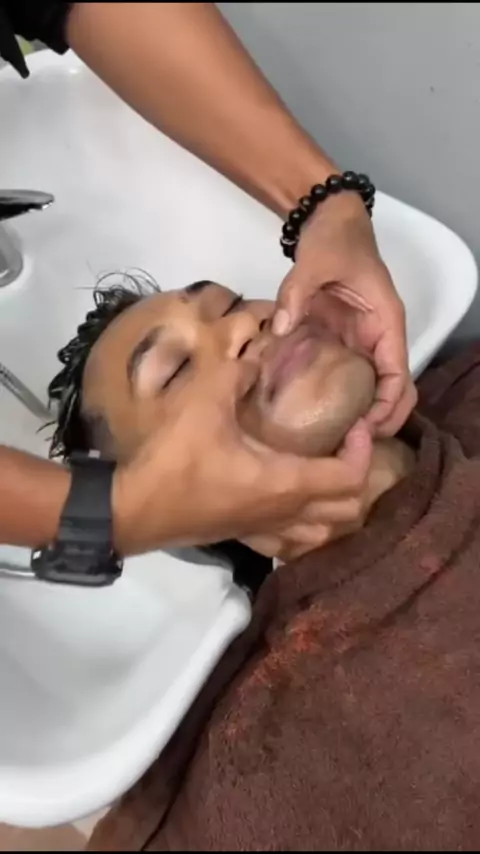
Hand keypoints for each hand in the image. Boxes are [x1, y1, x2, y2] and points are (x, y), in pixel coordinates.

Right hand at [113, 361, 372, 555]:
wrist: (131, 508)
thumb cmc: (174, 457)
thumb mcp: (205, 400)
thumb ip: (237, 370)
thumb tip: (257, 351)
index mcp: (285, 483)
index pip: (349, 478)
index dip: (363, 451)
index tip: (356, 423)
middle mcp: (284, 515)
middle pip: (348, 512)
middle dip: (360, 479)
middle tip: (348, 446)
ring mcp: (265, 532)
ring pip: (324, 536)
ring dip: (338, 510)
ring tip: (332, 476)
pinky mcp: (245, 539)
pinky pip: (292, 544)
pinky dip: (307, 529)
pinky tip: (296, 508)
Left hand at [273, 193, 417, 436]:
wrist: (328, 221)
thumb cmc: (332, 239)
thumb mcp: (314, 261)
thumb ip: (296, 293)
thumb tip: (280, 329)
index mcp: (385, 321)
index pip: (398, 373)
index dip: (387, 405)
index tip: (364, 428)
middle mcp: (378, 336)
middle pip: (394, 389)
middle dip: (381, 420)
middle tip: (350, 447)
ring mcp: (360, 340)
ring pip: (373, 388)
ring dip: (362, 415)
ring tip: (334, 442)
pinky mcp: (341, 339)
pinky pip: (347, 376)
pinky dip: (340, 398)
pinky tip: (315, 417)